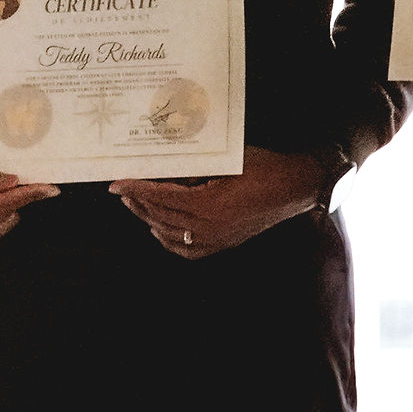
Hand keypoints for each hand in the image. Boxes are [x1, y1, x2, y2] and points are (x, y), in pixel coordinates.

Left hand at [111, 145, 330, 259]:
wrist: (296, 186)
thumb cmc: (264, 167)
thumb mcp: (225, 161)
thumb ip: (193, 167)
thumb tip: (162, 168)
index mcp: (207, 205)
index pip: (160, 197)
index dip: (136, 189)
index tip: (116, 184)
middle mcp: (209, 227)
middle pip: (162, 216)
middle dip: (139, 203)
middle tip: (123, 191)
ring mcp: (218, 239)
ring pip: (172, 233)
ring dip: (151, 219)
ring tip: (137, 205)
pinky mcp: (225, 243)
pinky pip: (189, 250)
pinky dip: (170, 241)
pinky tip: (160, 230)